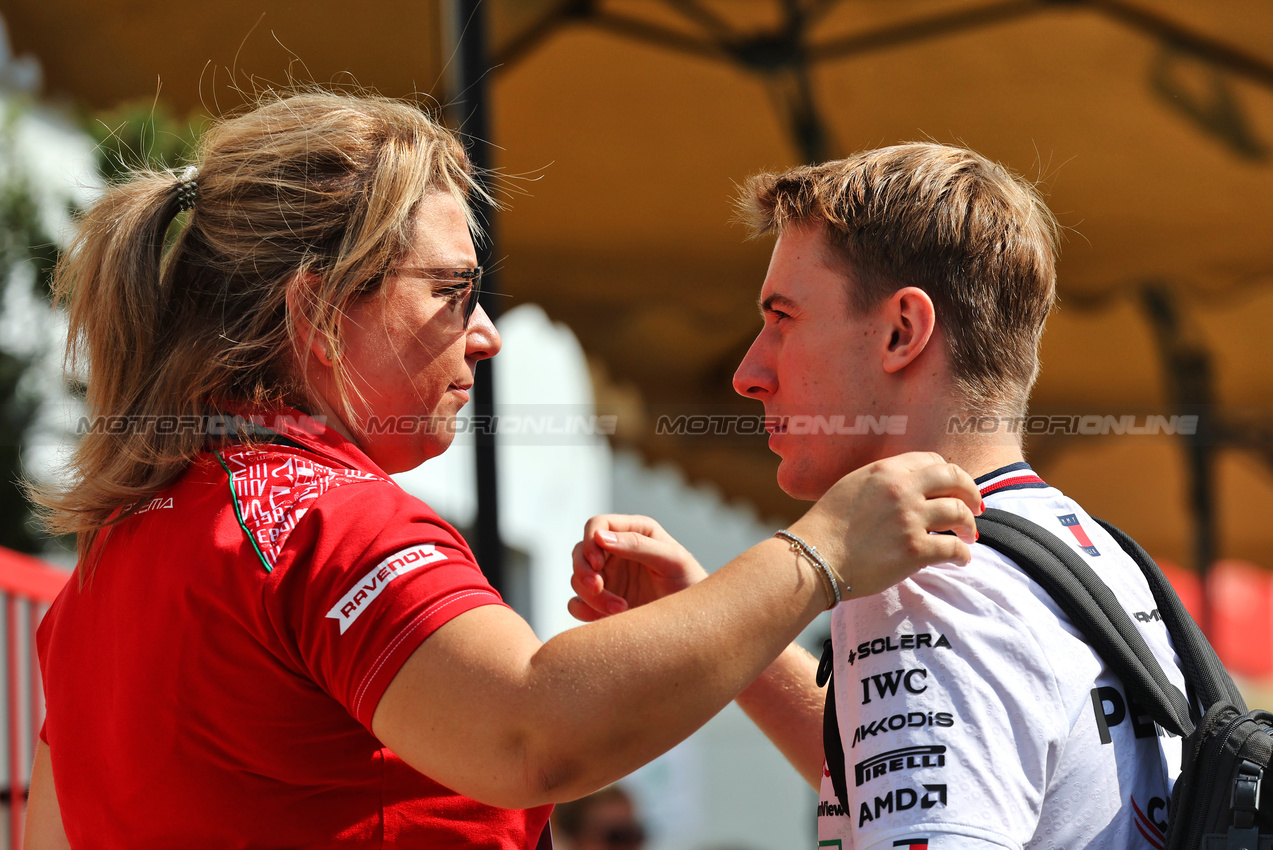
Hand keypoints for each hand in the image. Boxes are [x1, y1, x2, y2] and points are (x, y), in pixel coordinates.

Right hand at [568, 515, 709, 621]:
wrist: (695, 623)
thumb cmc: (691, 583)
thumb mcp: (672, 560)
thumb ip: (638, 545)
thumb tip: (600, 537)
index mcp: (634, 532)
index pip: (597, 525)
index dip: (590, 540)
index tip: (597, 562)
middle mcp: (616, 552)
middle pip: (580, 552)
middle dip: (584, 570)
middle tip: (597, 587)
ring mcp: (608, 578)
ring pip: (577, 580)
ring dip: (593, 596)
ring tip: (621, 610)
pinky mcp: (602, 604)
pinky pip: (577, 605)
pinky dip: (585, 611)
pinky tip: (607, 619)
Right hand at [788, 452, 980, 598]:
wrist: (813, 558)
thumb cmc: (825, 527)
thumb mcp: (851, 487)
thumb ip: (881, 483)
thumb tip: (907, 488)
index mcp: (885, 470)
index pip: (933, 461)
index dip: (948, 475)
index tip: (953, 488)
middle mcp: (902, 489)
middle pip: (954, 479)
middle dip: (971, 492)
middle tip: (978, 506)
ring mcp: (910, 519)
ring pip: (960, 513)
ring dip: (970, 525)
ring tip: (970, 535)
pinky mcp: (914, 551)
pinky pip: (953, 548)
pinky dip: (962, 554)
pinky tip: (961, 559)